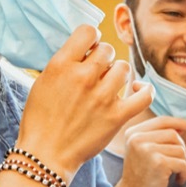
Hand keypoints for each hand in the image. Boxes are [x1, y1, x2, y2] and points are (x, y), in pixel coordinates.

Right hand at [18, 25, 151, 180]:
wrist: (46, 154)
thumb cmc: (40, 120)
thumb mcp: (43, 83)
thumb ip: (65, 64)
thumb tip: (87, 49)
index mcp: (61, 65)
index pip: (88, 31)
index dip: (92, 38)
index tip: (91, 49)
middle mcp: (83, 77)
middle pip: (108, 50)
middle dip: (103, 60)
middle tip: (96, 74)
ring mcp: (102, 96)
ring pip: (124, 68)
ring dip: (118, 76)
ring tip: (109, 87)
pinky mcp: (117, 115)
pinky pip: (144, 94)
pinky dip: (145, 91)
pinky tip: (138, 91)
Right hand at [115, 116, 185, 186]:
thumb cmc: (140, 174)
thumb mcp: (143, 149)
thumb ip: (159, 135)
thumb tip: (185, 126)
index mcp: (133, 133)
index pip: (162, 120)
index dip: (179, 122)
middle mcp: (138, 139)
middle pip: (174, 134)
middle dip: (180, 149)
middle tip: (176, 163)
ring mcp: (148, 150)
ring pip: (180, 150)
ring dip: (182, 163)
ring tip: (174, 173)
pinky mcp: (159, 163)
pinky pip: (183, 163)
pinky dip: (184, 173)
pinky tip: (177, 180)